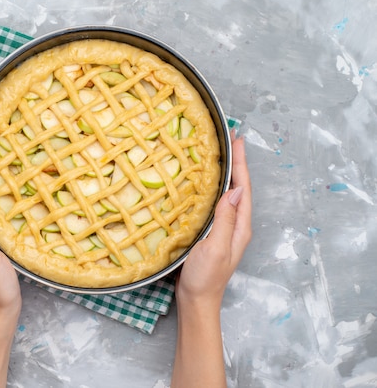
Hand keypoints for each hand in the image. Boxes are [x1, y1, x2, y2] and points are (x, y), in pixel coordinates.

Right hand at [176, 134, 251, 309]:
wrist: (196, 300)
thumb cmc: (205, 278)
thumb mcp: (215, 248)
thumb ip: (225, 221)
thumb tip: (234, 191)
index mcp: (240, 227)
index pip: (242, 188)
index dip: (241, 163)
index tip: (238, 140)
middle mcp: (235, 224)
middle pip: (237, 187)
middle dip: (235, 162)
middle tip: (228, 138)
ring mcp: (223, 228)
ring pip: (226, 193)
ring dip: (224, 172)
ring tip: (218, 153)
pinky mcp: (210, 232)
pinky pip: (213, 203)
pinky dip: (211, 187)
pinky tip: (201, 182)